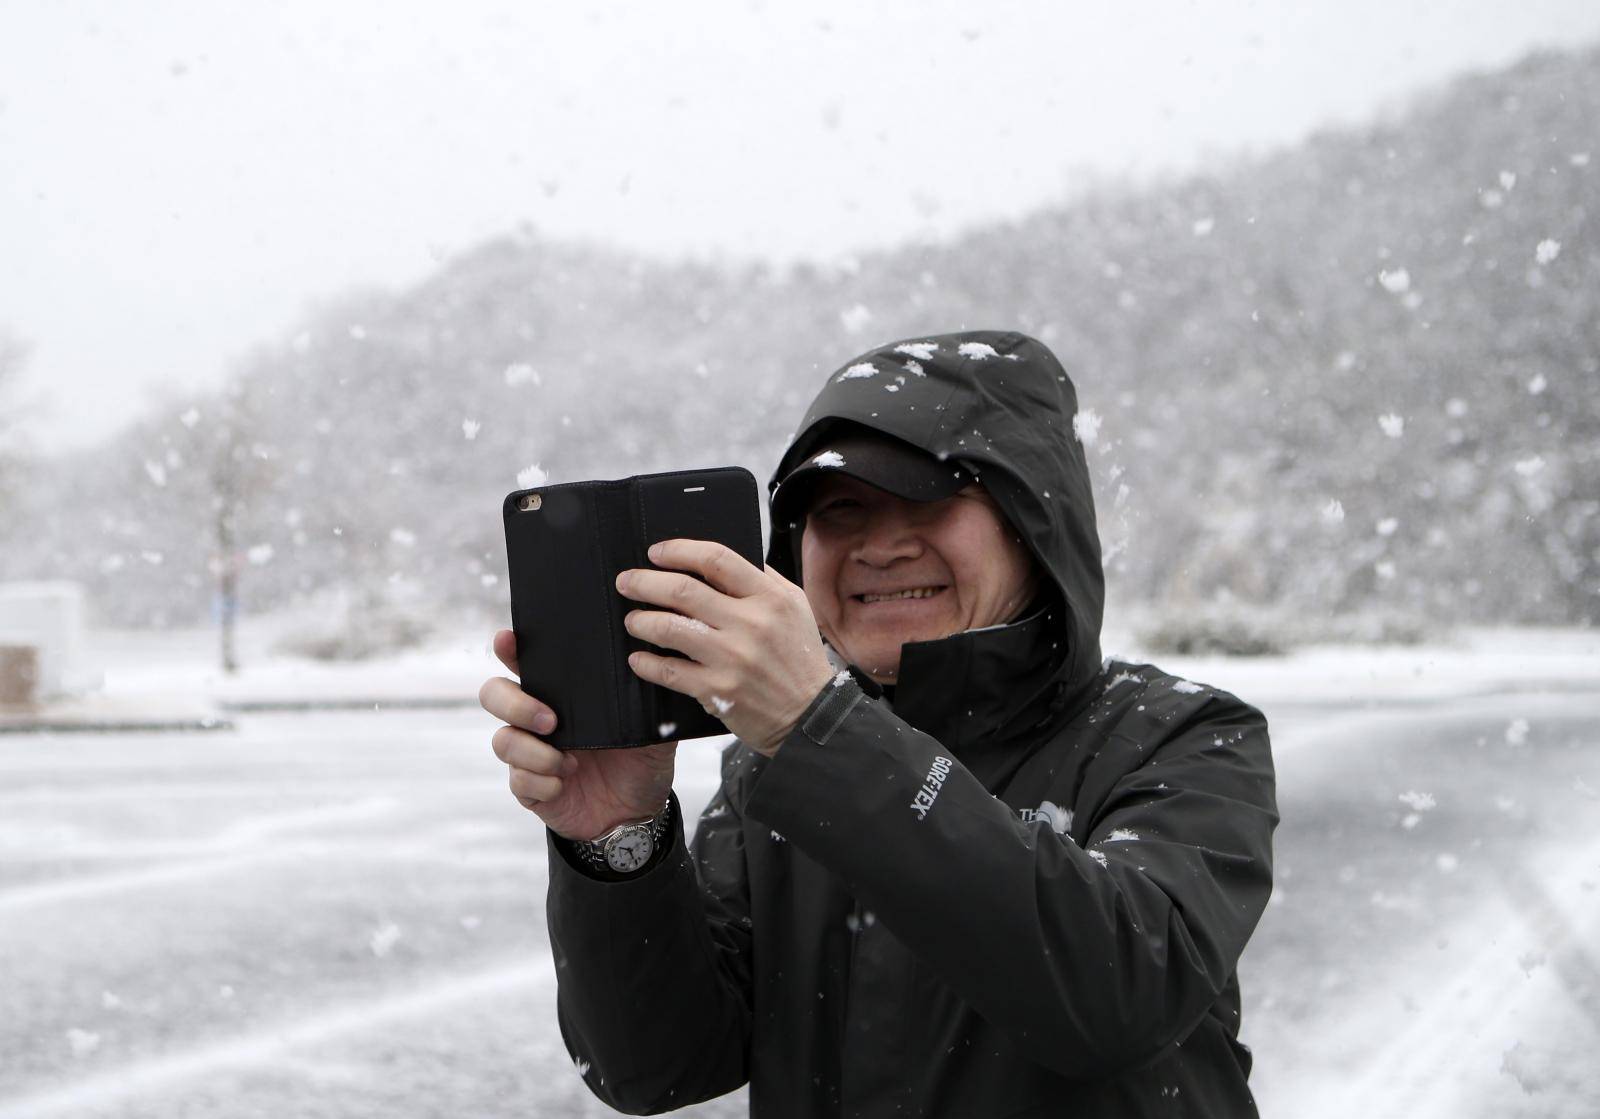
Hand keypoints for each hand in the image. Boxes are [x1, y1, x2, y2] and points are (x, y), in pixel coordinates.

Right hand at [480, 629, 676, 840]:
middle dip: (514, 704)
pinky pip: (518, 780)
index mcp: (564, 697)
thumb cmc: (640, 762)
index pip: (527, 664)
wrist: (638, 814)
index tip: (507, 640)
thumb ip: (650, 700)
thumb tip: (657, 666)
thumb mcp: (653, 729)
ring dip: (535, 752)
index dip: (510, 649)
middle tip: (551, 720)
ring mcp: (530, 754)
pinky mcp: (530, 788)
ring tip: (569, 762)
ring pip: (502, 741)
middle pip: (495, 695)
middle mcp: (538, 720)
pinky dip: (541, 782)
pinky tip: (563, 785)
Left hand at [617, 539, 835, 756]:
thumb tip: (722, 561)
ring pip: (669, 628)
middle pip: (683, 589)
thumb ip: (764, 580)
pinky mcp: (717, 690)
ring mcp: (732, 658)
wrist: (811, 716)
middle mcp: (750, 624)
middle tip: (627, 582)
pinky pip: (669, 671)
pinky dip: (647, 663)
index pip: (716, 559)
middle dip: (645, 582)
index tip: (656, 553)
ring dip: (641, 621)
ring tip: (633, 620)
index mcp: (770, 598)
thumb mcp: (795, 608)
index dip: (679, 551)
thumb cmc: (800, 660)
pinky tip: (639, 658)